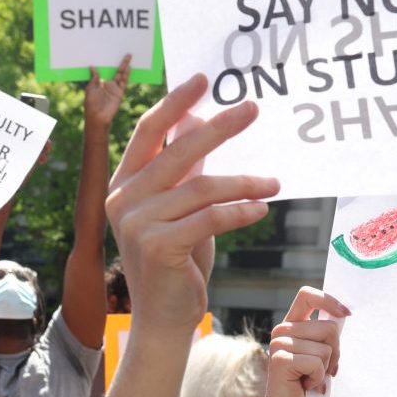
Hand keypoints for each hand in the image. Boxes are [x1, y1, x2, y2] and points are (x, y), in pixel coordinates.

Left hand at [83, 55, 131, 126]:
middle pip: (115, 71)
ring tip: (128, 57)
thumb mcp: (90, 88)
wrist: (97, 117)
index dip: (108, 63)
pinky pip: (124, 83)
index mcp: (100, 82)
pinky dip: (126, 76)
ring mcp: (114, 88)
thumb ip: (94, 78)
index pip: (105, 70)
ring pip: (121, 75)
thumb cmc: (91, 103)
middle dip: (119, 62)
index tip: (109, 53)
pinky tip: (128, 68)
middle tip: (124, 53)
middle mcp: (108, 84)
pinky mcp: (119, 93)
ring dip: (124, 66)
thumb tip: (92, 67)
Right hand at [104, 73, 276, 334]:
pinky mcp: (157, 247)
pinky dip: (239, 211)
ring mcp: (136, 224)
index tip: (203, 80)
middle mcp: (122, 200)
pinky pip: (209, 218)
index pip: (147, 132)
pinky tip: (261, 208)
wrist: (164, 317)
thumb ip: (185, 167)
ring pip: (200, 188)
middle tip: (252, 108)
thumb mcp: (180, 207)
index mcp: (124, 184)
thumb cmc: (177, 258)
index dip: (174, 103)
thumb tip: (198, 119)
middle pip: (177, 152)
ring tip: (274, 182)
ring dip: (244, 182)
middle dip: (218, 128)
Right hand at [254, 286, 350, 396]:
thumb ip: (325, 336)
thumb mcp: (318, 356)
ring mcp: (279, 344)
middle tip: (325, 370)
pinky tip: (305, 386)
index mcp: (290, 326)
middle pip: (329, 328)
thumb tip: (345, 316)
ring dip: (326, 368)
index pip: (307, 296)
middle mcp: (281, 331)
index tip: (346, 314)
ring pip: (326, 348)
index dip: (329, 301)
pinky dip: (318, 378)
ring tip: (311, 379)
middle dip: (336, 353)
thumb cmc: (305, 385)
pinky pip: (318, 363)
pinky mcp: (281, 360)